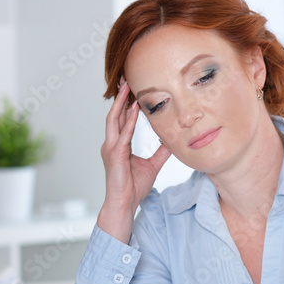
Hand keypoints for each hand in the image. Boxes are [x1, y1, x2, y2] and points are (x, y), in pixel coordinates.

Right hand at [97, 79, 171, 242]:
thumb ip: (161, 152)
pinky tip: (134, 109)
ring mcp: (111, 148)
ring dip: (121, 102)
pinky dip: (129, 121)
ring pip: (114, 119)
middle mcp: (112, 143)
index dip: (127, 103)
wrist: (124, 204)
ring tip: (127, 86)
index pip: (122, 119)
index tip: (133, 88)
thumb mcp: (152, 166)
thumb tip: (171, 141)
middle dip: (121, 96)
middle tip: (126, 78)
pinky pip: (122, 134)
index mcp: (119, 145)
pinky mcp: (114, 155)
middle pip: (116, 114)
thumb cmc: (134, 187)